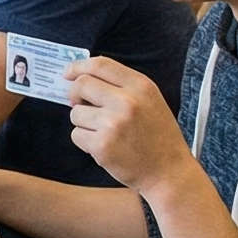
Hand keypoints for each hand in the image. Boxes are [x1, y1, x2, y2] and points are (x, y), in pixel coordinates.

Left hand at [63, 57, 196, 197]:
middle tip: (81, 105)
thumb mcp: (150, 101)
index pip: (100, 65)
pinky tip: (104, 146)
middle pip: (81, 85)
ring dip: (83, 122)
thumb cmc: (158, 137)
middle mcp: (127, 101)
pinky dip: (85, 141)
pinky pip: (76, 134)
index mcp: (141, 86)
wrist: (169, 172)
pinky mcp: (102, 145)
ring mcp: (113, 123)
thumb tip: (82, 78)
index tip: (68, 72)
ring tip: (104, 132)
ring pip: (76, 113)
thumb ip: (122, 86)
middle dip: (75, 95)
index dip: (78, 66)